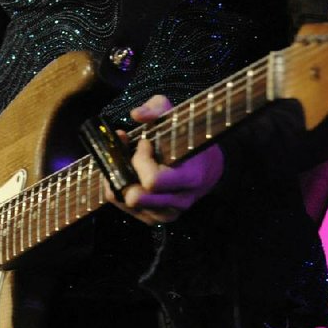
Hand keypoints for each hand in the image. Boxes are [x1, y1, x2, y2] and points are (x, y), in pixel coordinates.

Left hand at [112, 94, 224, 224]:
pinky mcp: (156, 218)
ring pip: (128, 205)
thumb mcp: (176, 116)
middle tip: (130, 155)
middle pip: (137, 197)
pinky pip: (126, 210)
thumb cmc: (188, 138)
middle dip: (126, 172)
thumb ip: (157, 109)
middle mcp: (179, 200)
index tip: (145, 142)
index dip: (142, 160)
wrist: (207, 166)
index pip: (154, 181)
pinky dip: (120, 191)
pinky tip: (125, 173)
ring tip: (126, 162)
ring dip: (120, 182)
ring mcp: (167, 213)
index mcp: (190, 178)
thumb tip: (136, 114)